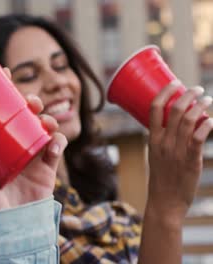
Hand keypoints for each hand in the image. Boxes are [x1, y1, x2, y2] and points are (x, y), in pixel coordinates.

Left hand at [0, 68, 66, 209]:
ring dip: (47, 120)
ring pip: (43, 127)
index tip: (4, 71)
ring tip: (46, 122)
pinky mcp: (48, 166)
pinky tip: (54, 145)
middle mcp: (14, 145)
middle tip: (31, 102)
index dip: (3, 91)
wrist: (15, 230)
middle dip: (30, 103)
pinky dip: (58, 143)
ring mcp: (32, 154)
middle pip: (24, 116)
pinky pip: (56, 148)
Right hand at [147, 82, 212, 219]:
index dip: (165, 91)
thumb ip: (166, 140)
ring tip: (208, 100)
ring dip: (201, 106)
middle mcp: (163, 142)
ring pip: (190, 120)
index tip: (175, 83)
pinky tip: (211, 120)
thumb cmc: (161, 178)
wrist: (164, 202)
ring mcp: (177, 151)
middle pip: (175, 110)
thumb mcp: (156, 156)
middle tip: (197, 89)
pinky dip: (207, 125)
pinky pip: (200, 137)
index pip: (154, 108)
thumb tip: (182, 125)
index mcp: (152, 139)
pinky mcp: (191, 160)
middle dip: (188, 95)